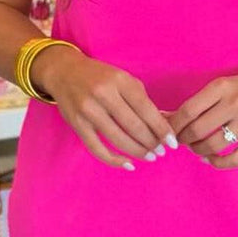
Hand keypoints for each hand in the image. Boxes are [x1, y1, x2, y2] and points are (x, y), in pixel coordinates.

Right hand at [32, 46, 177, 169]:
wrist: (65, 72)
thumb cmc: (101, 77)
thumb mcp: (123, 78)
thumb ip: (141, 99)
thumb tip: (162, 125)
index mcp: (119, 80)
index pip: (146, 109)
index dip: (161, 129)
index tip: (172, 143)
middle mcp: (103, 94)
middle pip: (133, 126)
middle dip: (151, 142)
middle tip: (162, 151)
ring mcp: (88, 110)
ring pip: (117, 139)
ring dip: (137, 152)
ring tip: (150, 156)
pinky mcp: (77, 124)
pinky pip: (97, 148)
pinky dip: (114, 160)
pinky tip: (128, 164)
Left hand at [165, 68, 237, 169]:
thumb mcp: (220, 87)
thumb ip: (196, 103)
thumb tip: (163, 117)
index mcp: (221, 87)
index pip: (188, 111)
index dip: (173, 126)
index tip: (168, 132)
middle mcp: (234, 102)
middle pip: (197, 130)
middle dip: (184, 140)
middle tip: (182, 141)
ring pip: (213, 146)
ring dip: (198, 151)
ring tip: (196, 148)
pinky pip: (235, 159)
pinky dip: (218, 163)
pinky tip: (211, 159)